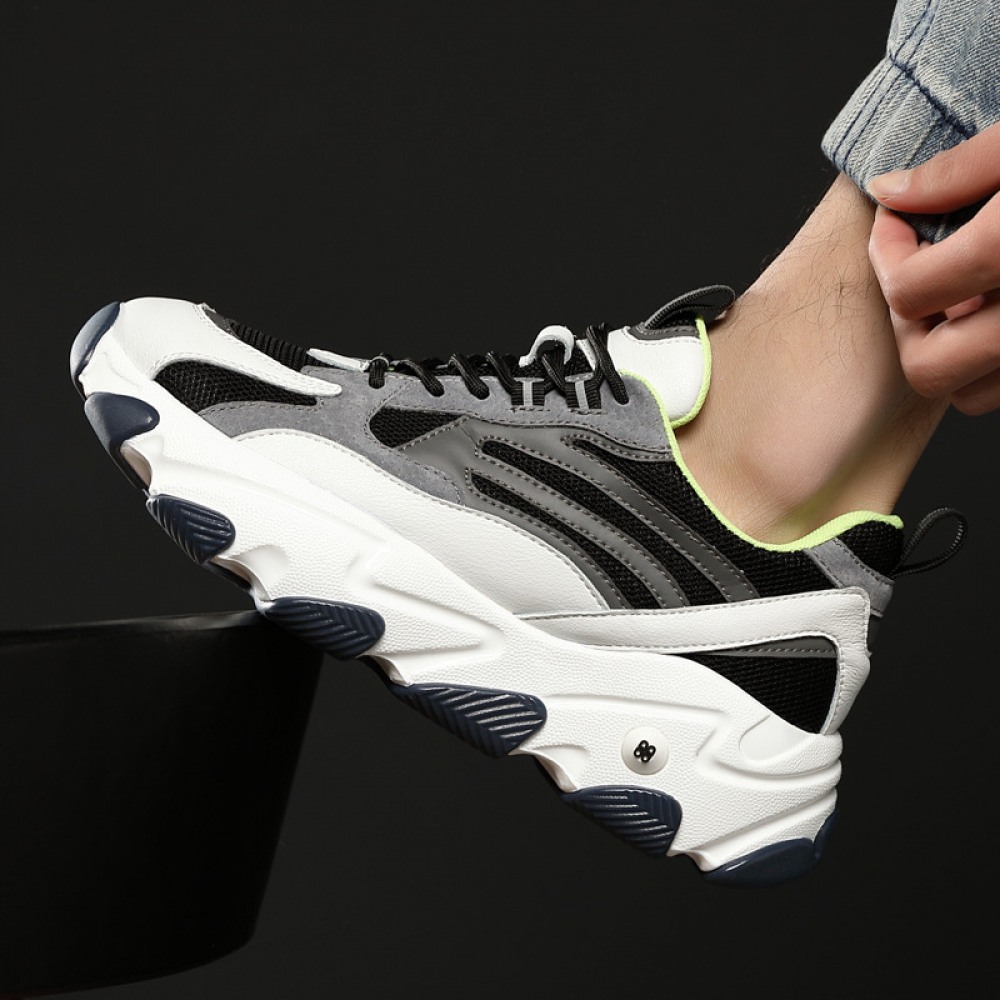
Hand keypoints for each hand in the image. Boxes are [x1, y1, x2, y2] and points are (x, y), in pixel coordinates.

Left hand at [867, 120, 999, 414]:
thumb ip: (962, 169)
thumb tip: (891, 189)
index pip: (912, 292)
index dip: (888, 252)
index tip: (897, 217)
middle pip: (928, 365)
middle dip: (909, 319)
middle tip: (923, 269)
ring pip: (967, 391)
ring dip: (948, 351)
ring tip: (965, 293)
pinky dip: (988, 361)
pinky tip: (994, 309)